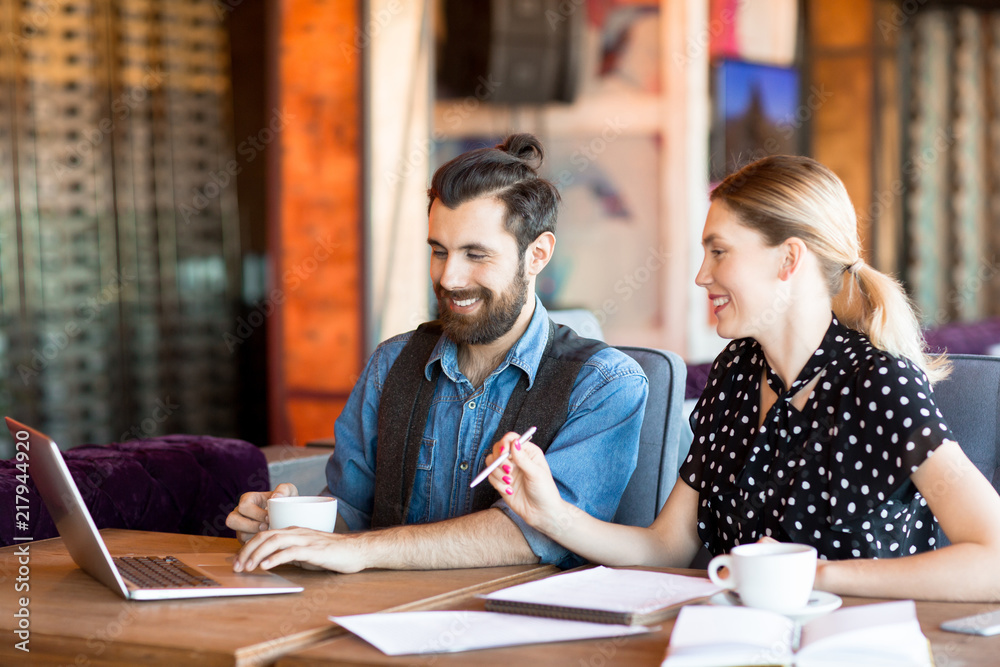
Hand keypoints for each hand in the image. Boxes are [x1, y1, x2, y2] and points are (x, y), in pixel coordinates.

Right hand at [225, 482, 298, 542]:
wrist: (291, 516)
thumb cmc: (286, 502)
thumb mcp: (288, 491)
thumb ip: (284, 489)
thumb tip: (275, 497)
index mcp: (248, 499)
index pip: (244, 506)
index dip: (256, 514)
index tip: (270, 518)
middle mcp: (240, 513)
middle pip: (232, 520)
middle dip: (250, 526)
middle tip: (265, 527)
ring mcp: (241, 527)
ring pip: (238, 534)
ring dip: (253, 536)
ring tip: (267, 535)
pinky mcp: (245, 539)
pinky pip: (245, 545)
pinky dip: (256, 545)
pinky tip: (266, 542)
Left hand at [232, 527, 364, 573]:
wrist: (357, 550)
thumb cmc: (334, 553)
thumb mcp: (307, 552)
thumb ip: (291, 553)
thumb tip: (272, 560)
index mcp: (294, 531)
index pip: (265, 535)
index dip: (248, 548)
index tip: (238, 562)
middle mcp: (297, 532)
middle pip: (265, 536)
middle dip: (247, 551)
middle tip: (237, 567)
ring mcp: (306, 539)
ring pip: (274, 541)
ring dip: (257, 555)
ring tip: (248, 567)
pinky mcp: (314, 550)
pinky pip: (291, 551)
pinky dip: (276, 558)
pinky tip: (266, 566)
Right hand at [485, 432, 566, 533]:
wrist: (541, 513)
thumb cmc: (544, 491)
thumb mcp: (536, 474)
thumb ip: (523, 458)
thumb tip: (514, 442)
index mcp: (528, 451)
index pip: (511, 438)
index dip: (505, 443)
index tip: (504, 453)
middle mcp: (516, 458)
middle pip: (497, 448)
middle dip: (499, 459)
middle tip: (509, 471)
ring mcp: (508, 470)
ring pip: (491, 462)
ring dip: (497, 473)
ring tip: (509, 483)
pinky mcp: (501, 481)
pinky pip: (490, 477)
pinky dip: (498, 484)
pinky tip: (509, 491)